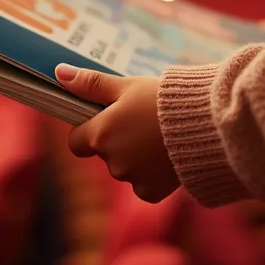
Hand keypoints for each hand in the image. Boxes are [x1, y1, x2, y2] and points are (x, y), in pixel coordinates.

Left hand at [56, 64, 181, 202]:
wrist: (206, 124)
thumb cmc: (163, 100)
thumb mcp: (126, 86)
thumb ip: (91, 84)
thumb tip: (59, 73)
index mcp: (100, 134)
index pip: (76, 141)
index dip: (87, 130)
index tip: (106, 120)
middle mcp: (112, 161)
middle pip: (104, 154)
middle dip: (117, 141)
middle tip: (142, 123)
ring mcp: (132, 178)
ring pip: (125, 169)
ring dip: (135, 157)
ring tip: (159, 136)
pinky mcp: (152, 192)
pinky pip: (144, 185)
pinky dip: (152, 174)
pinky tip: (167, 156)